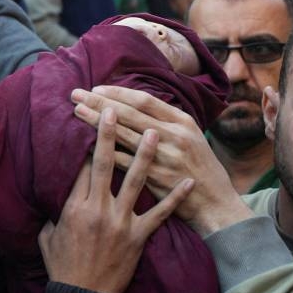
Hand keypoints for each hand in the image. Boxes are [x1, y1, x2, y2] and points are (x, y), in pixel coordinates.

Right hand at [38, 107, 192, 292]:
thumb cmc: (63, 267)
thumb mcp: (47, 236)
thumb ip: (52, 212)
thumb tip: (52, 195)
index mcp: (74, 207)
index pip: (83, 166)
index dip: (87, 142)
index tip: (90, 120)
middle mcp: (98, 209)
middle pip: (105, 163)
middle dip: (110, 133)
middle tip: (113, 108)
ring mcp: (121, 222)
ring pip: (135, 180)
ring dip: (146, 154)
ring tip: (154, 131)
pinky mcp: (139, 237)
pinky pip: (160, 214)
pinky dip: (176, 198)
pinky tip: (187, 181)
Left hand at [70, 85, 252, 235]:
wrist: (216, 204)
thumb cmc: (200, 169)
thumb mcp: (191, 137)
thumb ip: (166, 122)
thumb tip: (135, 106)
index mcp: (182, 121)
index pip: (144, 100)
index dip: (118, 93)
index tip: (95, 88)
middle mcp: (174, 135)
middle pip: (129, 113)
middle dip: (100, 102)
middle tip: (76, 94)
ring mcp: (164, 156)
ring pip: (123, 134)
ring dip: (97, 123)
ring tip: (77, 112)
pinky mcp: (155, 177)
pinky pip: (123, 161)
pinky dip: (104, 152)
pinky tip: (86, 146)